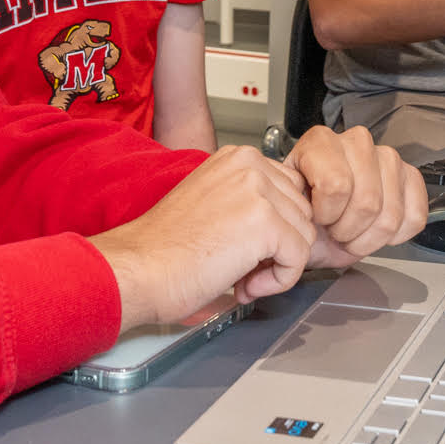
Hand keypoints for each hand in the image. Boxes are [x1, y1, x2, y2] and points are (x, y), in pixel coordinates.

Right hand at [89, 146, 318, 331]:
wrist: (139, 269)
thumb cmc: (165, 249)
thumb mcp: (212, 202)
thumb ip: (249, 201)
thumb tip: (287, 222)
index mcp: (237, 157)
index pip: (290, 190)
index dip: (275, 227)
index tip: (248, 248)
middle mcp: (249, 165)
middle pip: (302, 211)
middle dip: (280, 246)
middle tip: (244, 268)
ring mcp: (258, 191)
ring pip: (305, 234)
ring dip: (279, 265)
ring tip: (242, 277)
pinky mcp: (265, 223)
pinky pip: (299, 257)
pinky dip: (279, 281)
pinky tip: (247, 286)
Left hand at [285, 125, 427, 264]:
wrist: (316, 220)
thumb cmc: (302, 212)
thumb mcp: (286, 208)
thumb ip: (292, 206)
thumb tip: (306, 210)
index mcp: (320, 142)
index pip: (336, 185)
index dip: (326, 215)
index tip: (316, 218)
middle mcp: (357, 142)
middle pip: (367, 203)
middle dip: (347, 231)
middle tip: (334, 231)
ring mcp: (388, 157)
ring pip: (390, 215)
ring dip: (369, 238)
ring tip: (352, 232)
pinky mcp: (410, 176)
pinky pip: (414, 218)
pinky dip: (393, 237)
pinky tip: (374, 229)